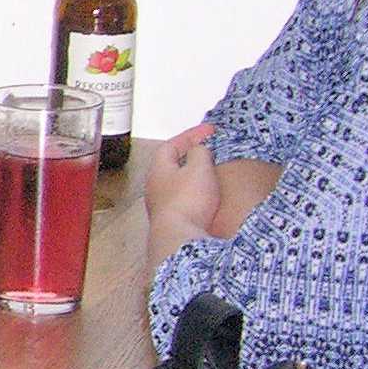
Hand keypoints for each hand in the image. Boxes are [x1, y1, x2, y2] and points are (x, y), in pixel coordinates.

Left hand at [143, 122, 222, 266]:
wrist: (180, 238)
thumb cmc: (188, 200)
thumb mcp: (199, 167)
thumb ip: (199, 152)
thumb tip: (198, 150)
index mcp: (158, 168)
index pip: (172, 144)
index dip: (191, 134)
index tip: (210, 130)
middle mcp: (155, 185)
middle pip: (172, 163)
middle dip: (191, 154)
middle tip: (210, 149)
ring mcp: (162, 203)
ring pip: (178, 181)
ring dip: (194, 173)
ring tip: (212, 169)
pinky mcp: (172, 219)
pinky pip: (184, 197)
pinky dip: (196, 190)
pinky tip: (208, 194)